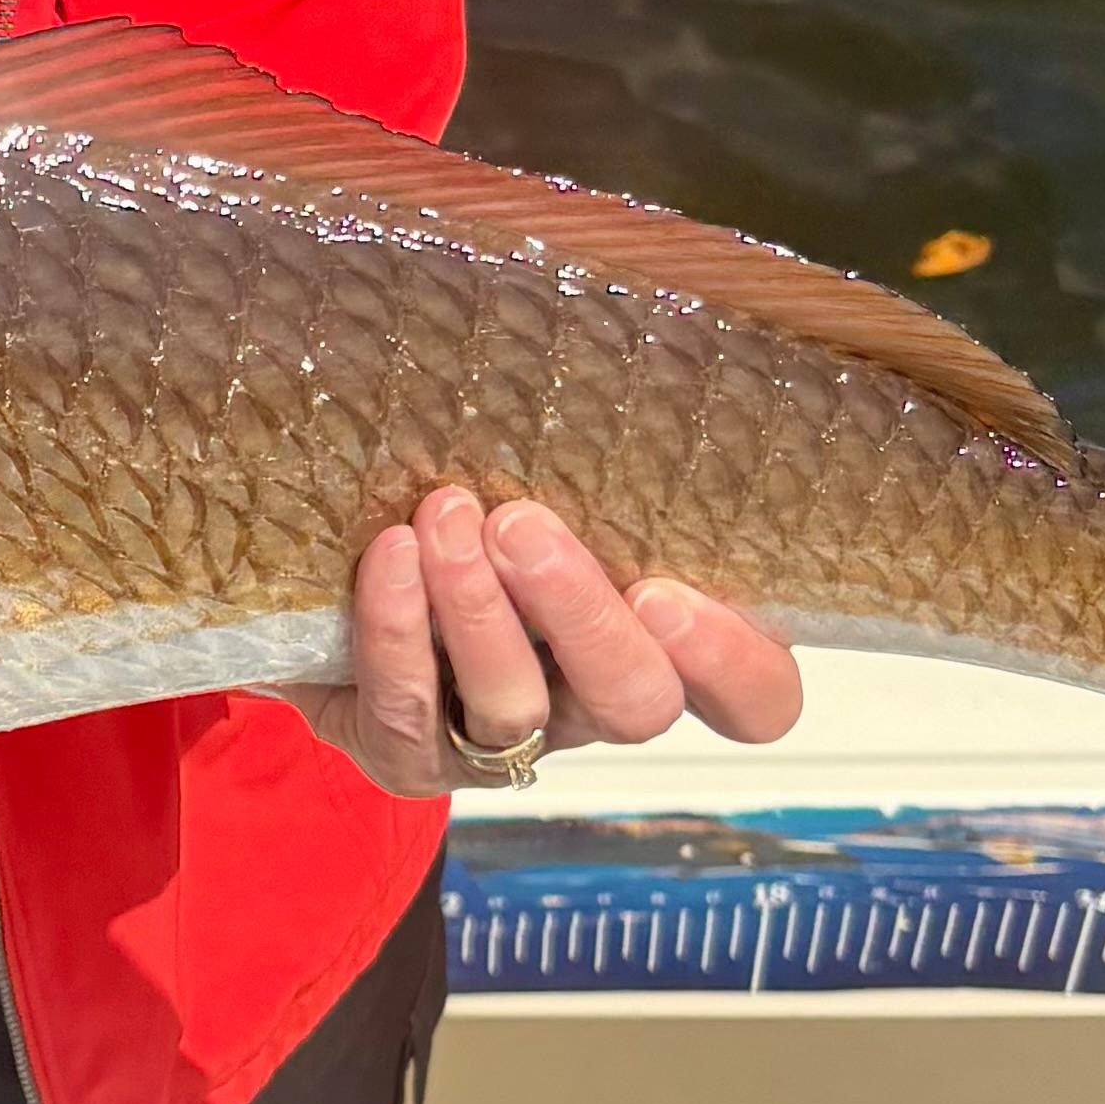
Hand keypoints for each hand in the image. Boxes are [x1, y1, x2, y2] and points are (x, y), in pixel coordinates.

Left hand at [301, 490, 803, 797]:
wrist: (348, 583)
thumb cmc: (492, 507)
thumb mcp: (568, 478)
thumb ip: (608, 454)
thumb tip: (623, 348)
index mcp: (668, 644)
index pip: (756, 698)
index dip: (730, 663)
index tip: (665, 590)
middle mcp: (598, 704)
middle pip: (634, 705)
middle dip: (580, 616)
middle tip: (524, 527)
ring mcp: (509, 741)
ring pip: (516, 708)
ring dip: (478, 611)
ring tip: (446, 518)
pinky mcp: (414, 755)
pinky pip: (410, 709)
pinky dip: (398, 627)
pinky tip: (392, 555)